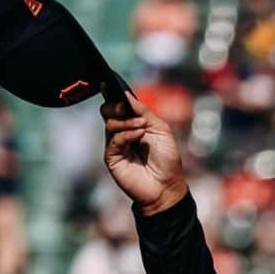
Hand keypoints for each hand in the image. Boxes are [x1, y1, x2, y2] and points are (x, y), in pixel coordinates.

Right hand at [100, 87, 186, 215]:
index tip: (113, 86)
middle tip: (127, 108)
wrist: (167, 186)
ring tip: (142, 127)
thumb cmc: (167, 161)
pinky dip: (127, 133)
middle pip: (107, 111)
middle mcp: (122, 133)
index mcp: (133, 125)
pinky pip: (114, 138)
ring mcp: (116, 145)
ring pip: (110, 122)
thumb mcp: (161, 130)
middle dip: (116, 105)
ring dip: (127, 121)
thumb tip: (126, 95)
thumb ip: (145, 111)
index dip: (115, 95)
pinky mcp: (112, 157)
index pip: (118, 106)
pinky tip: (139, 135)